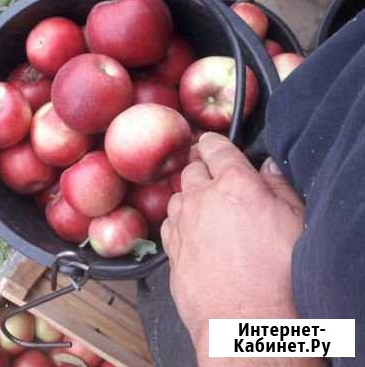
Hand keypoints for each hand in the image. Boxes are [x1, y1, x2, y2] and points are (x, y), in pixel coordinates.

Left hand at [161, 132, 318, 366]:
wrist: (244, 321)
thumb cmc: (278, 274)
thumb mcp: (295, 221)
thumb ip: (278, 187)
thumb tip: (267, 167)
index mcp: (234, 183)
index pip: (215, 147)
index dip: (214, 142)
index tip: (212, 143)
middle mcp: (201, 198)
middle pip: (192, 169)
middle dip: (201, 168)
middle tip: (214, 177)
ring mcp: (181, 223)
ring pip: (177, 196)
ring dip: (188, 196)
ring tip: (205, 208)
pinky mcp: (171, 249)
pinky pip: (169, 223)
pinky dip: (178, 221)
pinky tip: (192, 232)